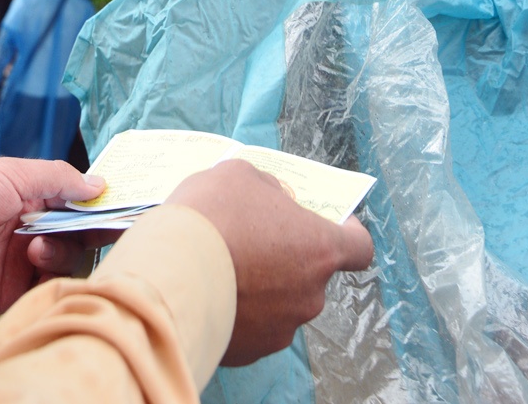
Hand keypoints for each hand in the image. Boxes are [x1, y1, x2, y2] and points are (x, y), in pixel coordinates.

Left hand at [0, 157, 102, 319]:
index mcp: (29, 196)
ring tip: (37, 246)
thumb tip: (99, 183)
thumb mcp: (8, 174)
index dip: (98, 203)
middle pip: (77, 233)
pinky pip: (45, 290)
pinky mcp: (9, 294)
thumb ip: (56, 178)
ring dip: (63, 251)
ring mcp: (20, 262)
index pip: (75, 200)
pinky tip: (36, 264)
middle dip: (88, 229)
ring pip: (67, 261)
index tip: (122, 204)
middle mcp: (29, 228)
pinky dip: (51, 279)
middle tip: (94, 227)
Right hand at [164, 159, 374, 365]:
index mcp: (320, 249)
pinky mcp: (250, 352)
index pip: (359, 248)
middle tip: (254, 242)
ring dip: (263, 289)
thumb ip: (267, 189)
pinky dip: (239, 313)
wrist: (168, 276)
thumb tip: (271, 201)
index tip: (330, 225)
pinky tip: (211, 294)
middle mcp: (310, 295)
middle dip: (289, 259)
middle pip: (311, 275)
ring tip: (224, 270)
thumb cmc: (212, 217)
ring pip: (280, 304)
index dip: (347, 234)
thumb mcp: (240, 176)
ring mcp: (281, 328)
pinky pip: (252, 328)